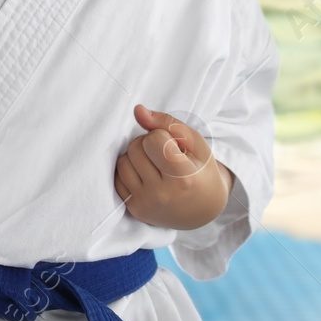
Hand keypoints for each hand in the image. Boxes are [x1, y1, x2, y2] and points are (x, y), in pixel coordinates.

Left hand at [115, 103, 233, 230]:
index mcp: (183, 178)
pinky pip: (117, 177)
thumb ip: (168, 123)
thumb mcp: (196, 144)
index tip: (176, 148)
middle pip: (135, 148)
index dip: (163, 137)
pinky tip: (146, 177)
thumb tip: (138, 110)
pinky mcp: (133, 209)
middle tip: (165, 156)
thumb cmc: (200, 171)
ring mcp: (145, 203)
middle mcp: (162, 194)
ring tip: (156, 166)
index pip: (153, 138)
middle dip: (148, 145)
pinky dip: (129, 172)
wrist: (203, 209)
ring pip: (122, 161)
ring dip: (136, 157)